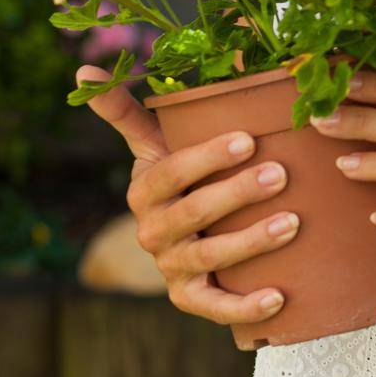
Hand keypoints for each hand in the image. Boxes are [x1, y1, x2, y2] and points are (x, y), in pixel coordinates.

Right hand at [76, 65, 301, 327]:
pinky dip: (245, 307)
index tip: (249, 138)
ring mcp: (170, 268)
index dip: (208, 157)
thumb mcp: (154, 141)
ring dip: (251, 241)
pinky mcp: (188, 298)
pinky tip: (279, 296)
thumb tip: (83, 68)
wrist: (182, 232)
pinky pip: (215, 308)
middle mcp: (152, 232)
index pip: (173, 172)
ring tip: (292, 222)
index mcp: (144, 191)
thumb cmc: (179, 172)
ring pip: (209, 257)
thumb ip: (125, 108)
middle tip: (281, 174)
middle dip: (238, 193)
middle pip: (194, 213)